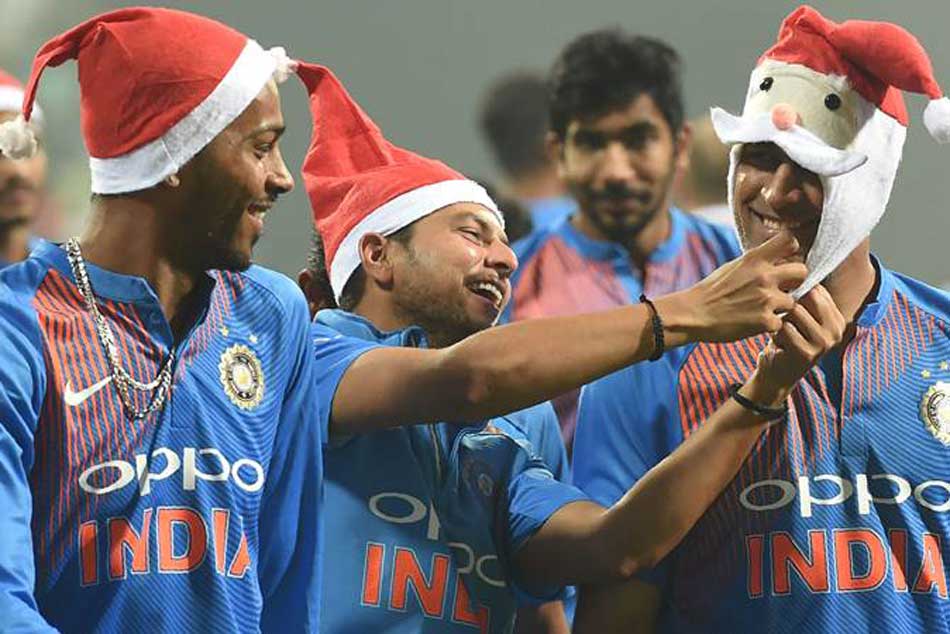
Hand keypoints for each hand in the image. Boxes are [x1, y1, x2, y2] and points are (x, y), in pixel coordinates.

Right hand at [655, 232, 807, 343]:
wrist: (694, 314)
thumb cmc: (711, 291)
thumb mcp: (734, 266)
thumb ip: (757, 261)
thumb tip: (776, 255)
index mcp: (755, 259)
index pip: (790, 241)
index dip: (792, 251)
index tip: (785, 260)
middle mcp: (764, 276)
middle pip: (802, 271)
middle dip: (795, 281)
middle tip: (782, 289)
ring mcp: (766, 299)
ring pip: (793, 302)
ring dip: (780, 308)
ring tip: (761, 310)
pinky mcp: (765, 321)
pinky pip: (780, 323)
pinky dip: (769, 326)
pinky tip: (754, 324)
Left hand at [745, 284, 845, 405]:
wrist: (776, 372)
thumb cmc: (785, 338)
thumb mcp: (798, 316)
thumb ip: (804, 296)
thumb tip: (796, 260)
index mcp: (836, 317)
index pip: (816, 288)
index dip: (795, 288)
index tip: (783, 295)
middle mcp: (836, 329)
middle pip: (807, 296)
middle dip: (788, 304)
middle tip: (781, 318)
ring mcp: (824, 342)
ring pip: (794, 311)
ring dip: (780, 320)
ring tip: (781, 331)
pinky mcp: (808, 353)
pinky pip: (784, 329)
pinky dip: (775, 334)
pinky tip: (778, 343)